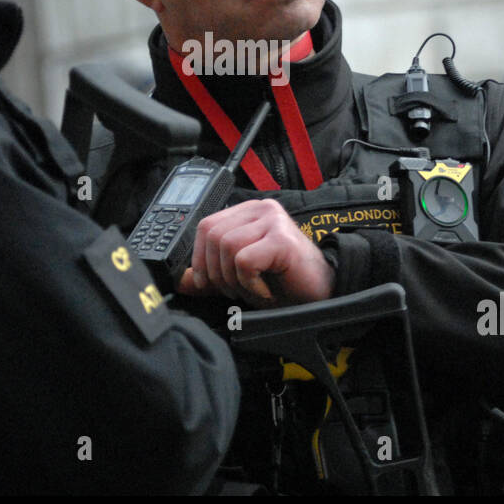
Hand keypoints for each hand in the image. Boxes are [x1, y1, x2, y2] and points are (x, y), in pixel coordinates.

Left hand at [177, 199, 334, 306]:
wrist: (322, 294)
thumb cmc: (285, 283)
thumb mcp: (239, 279)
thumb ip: (211, 277)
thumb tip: (181, 281)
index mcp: (247, 212)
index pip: (206, 225)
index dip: (198, 257)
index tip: (205, 282)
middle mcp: (260, 209)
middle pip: (213, 235)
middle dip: (217, 272)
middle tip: (236, 290)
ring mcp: (272, 221)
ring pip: (227, 247)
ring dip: (235, 279)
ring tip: (253, 290)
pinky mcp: (281, 238)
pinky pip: (244, 260)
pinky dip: (249, 284)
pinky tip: (265, 291)